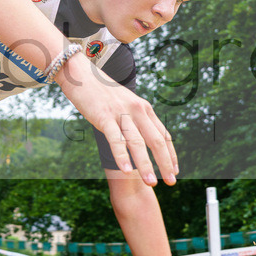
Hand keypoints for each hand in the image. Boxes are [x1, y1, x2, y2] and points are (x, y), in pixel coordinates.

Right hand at [56, 53, 176, 186]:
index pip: (163, 135)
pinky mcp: (104, 117)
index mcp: (144, 108)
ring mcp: (121, 113)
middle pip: (156, 141)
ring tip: (151, 182)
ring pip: (138, 143)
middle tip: (170, 182)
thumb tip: (141, 139)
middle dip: (164, 164)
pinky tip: (126, 171)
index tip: (175, 171)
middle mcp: (137, 110)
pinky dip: (122, 156)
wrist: (80, 73)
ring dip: (145, 165)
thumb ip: (134, 119)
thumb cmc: (101, 92)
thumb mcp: (124, 104)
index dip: (171, 155)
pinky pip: (115, 139)